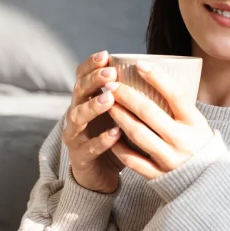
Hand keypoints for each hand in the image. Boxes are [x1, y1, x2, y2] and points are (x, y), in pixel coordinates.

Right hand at [61, 51, 124, 193]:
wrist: (99, 175)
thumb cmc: (112, 138)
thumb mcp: (117, 114)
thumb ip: (126, 96)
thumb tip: (154, 72)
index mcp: (84, 101)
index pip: (81, 77)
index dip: (91, 65)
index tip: (106, 55)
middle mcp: (75, 114)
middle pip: (78, 93)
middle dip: (93, 81)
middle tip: (111, 74)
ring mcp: (75, 136)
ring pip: (78, 117)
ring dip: (94, 107)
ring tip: (110, 99)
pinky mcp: (80, 157)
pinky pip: (89, 147)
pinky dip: (101, 140)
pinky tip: (115, 133)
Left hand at [108, 61, 213, 178]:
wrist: (208, 180)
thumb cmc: (198, 143)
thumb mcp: (197, 122)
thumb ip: (178, 106)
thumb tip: (153, 77)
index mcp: (195, 123)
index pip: (175, 95)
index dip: (157, 78)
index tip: (139, 64)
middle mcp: (183, 140)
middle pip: (149, 112)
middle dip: (127, 95)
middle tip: (111, 84)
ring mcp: (170, 159)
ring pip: (137, 134)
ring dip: (119, 116)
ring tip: (107, 104)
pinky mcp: (158, 176)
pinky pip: (133, 160)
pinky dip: (119, 146)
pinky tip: (110, 133)